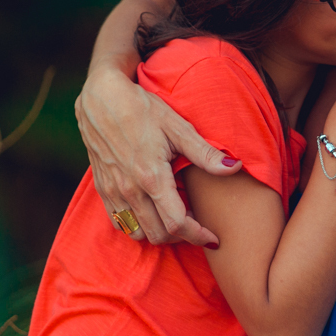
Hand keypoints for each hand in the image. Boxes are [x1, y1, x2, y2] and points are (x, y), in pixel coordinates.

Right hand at [76, 67, 242, 244]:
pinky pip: (120, 223)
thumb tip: (234, 167)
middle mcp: (130, 190)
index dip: (198, 235)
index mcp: (151, 177)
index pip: (176, 224)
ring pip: (137, 233)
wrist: (101, 98)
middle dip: (183, 236)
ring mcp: (113, 191)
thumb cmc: (143, 109)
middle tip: (199, 225)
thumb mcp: (178, 128)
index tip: (213, 237)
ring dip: (159, 233)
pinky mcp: (102, 189)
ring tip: (176, 218)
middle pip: (159, 235)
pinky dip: (138, 226)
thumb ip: (205, 153)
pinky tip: (152, 211)